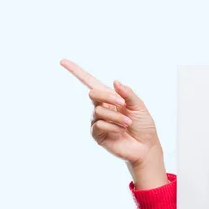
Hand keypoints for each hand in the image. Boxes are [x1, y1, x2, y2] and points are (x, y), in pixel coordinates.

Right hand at [60, 59, 168, 188]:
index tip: (63, 61)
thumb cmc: (144, 125)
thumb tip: (115, 81)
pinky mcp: (97, 134)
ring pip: (99, 111)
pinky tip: (120, 132)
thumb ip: (127, 94)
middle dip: (108, 97)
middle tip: (122, 104)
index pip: (90, 82)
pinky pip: (99, 124)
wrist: (146, 146)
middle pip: (93, 93)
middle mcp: (102, 107)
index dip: (76, 71)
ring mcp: (98, 121)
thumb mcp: (139, 106)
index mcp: (111, 97)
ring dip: (116, 116)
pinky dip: (112, 127)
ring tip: (127, 123)